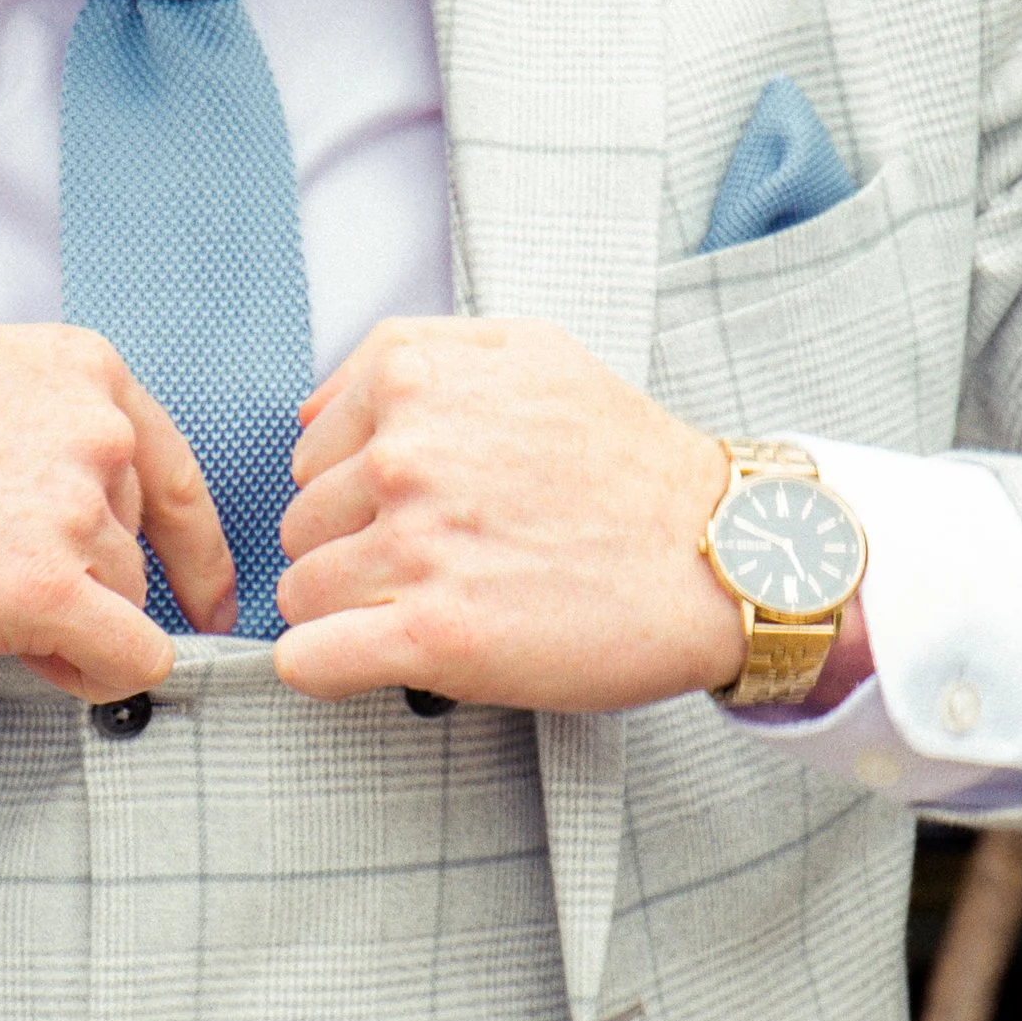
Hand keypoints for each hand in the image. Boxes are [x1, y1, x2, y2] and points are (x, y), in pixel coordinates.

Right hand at [0, 330, 236, 702]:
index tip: (205, 594)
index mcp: (84, 367)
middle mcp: (97, 430)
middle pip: (140, 550)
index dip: (196, 549)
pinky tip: (42, 663)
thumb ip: (49, 440)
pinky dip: (98, 677)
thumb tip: (100, 534)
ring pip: (128, 607)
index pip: (177, 474)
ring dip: (70, 630)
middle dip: (86, 588)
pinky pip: (132, 662)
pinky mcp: (48, 589)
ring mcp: (77, 509)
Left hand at [272, 316, 748, 710]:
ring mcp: (416, 547)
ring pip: (302, 592)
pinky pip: (307, 661)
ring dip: (351, 612)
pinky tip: (374, 660)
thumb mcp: (532, 351)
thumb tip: (314, 412)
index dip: (361, 491)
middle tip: (439, 565)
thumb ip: (416, 353)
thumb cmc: (630, 464)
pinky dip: (326, 669)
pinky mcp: (433, 636)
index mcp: (416, 382)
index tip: (420, 511)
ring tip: (433, 607)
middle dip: (355, 549)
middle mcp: (406, 456)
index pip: (313, 451)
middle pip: (303, 524)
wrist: (719, 554)